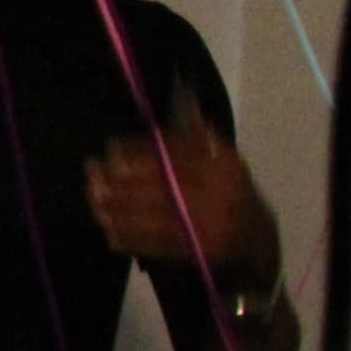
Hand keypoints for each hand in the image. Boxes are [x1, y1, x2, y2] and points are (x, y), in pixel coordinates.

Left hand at [86, 89, 273, 284]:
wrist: (259, 243)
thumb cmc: (233, 194)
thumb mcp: (224, 161)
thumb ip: (196, 137)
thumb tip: (181, 98)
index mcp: (226, 167)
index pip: (175, 155)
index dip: (138, 151)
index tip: (110, 148)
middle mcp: (220, 194)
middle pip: (158, 185)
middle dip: (119, 180)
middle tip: (91, 172)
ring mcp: (210, 226)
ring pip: (152, 216)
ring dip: (117, 209)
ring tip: (93, 200)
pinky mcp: (199, 252)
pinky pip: (156, 245)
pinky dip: (129, 237)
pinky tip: (108, 229)